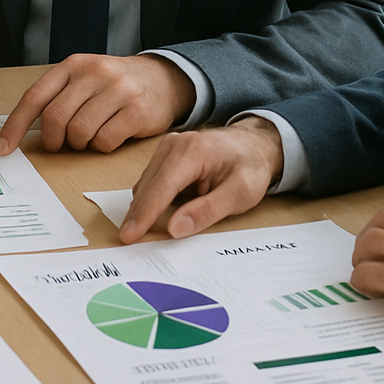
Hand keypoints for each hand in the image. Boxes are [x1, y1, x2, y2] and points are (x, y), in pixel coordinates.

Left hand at [0, 53, 194, 155]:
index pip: (35, 97)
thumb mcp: (84, 79)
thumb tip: (19, 131)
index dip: (15, 126)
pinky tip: (112, 135)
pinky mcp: (137, 110)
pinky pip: (104, 141)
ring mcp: (117, 90)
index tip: (4, 148)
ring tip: (92, 134)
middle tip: (63, 143)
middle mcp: (94, 72)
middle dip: (54, 140)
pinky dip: (102, 146)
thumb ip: (57, 97)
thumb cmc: (114, 85)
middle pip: (55, 119)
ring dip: (80, 144)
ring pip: (79, 133)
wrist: (162, 79)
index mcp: (73, 65)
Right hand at [118, 117, 282, 242]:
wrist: (255, 144)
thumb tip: (174, 228)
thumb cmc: (250, 166)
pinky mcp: (165, 155)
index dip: (144, 214)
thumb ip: (207, 211)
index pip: (161, 187)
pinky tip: (161, 213)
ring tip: (146, 229)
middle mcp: (174, 145)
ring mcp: (167, 148)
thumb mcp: (240, 193)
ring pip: (146, 185)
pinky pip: (151, 182)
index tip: (128, 235)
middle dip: (138, 215)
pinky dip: (152, 199)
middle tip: (128, 239)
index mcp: (192, 152)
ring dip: (145, 208)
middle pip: (147, 186)